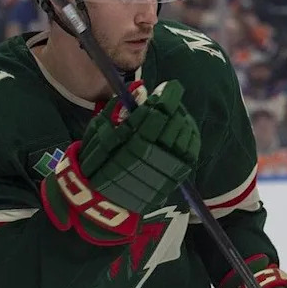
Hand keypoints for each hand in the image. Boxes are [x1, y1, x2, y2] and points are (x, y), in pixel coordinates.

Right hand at [42, 80, 199, 244]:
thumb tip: (140, 89)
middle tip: (170, 100)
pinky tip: (184, 131)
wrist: (101, 201)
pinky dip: (190, 139)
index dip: (167, 96)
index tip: (169, 86)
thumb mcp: (98, 132)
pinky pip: (190, 154)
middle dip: (175, 108)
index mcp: (133, 141)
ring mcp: (167, 168)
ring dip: (183, 121)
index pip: (158, 113)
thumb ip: (118, 109)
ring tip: (176, 114)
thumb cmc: (95, 162)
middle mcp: (154, 155)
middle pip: (175, 123)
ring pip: (185, 138)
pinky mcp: (174, 178)